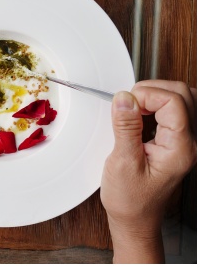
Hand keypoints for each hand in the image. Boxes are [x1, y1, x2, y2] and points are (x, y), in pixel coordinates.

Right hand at [101, 81, 195, 232]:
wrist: (136, 220)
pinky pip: (174, 112)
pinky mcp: (176, 141)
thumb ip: (125, 127)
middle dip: (152, 90)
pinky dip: (156, 105)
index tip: (125, 103)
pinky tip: (140, 115)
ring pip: (181, 100)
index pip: (174, 101)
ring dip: (155, 96)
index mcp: (179, 148)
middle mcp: (188, 143)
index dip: (146, 94)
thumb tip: (124, 98)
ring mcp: (184, 142)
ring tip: (135, 108)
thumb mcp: (122, 162)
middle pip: (183, 95)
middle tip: (129, 103)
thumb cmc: (131, 201)